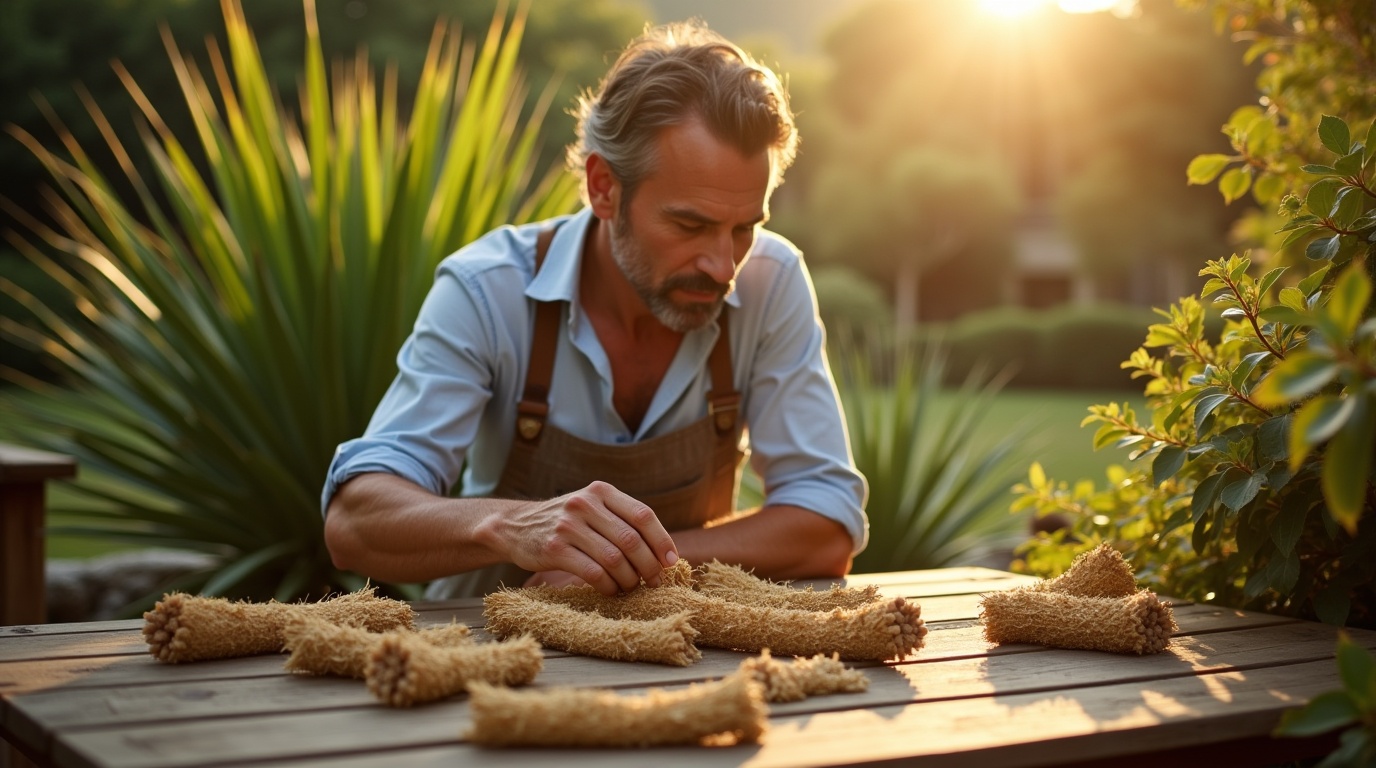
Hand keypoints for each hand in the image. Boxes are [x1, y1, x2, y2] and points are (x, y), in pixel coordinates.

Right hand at [501, 481, 678, 595]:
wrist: (514, 526)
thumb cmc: (566, 522)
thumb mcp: (592, 506)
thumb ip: (622, 519)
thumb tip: (664, 551)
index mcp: (601, 491)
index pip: (643, 515)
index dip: (662, 540)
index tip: (672, 562)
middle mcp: (585, 504)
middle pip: (631, 540)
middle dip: (649, 566)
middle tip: (655, 581)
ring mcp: (568, 526)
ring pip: (614, 559)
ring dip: (630, 579)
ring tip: (632, 587)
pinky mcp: (554, 550)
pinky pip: (593, 573)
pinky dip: (608, 586)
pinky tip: (610, 590)